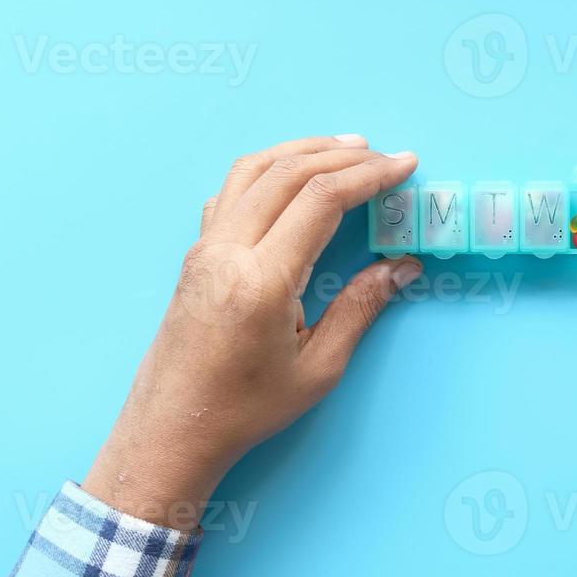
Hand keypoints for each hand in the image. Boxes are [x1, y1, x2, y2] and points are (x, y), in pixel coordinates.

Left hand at [82, 135, 422, 528]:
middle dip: (344, 157)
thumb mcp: (318, 368)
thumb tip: (403, 266)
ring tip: (345, 147)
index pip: (320, 200)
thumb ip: (361, 307)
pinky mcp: (195, 254)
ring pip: (254, 170)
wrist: (172, 429)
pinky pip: (231, 190)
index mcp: (261, 280)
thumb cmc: (244, 409)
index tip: (405, 165)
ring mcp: (204, 248)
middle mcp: (226, 251)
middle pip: (289, 173)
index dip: (369, 175)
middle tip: (386, 156)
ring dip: (303, 151)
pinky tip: (291, 174)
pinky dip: (268, 168)